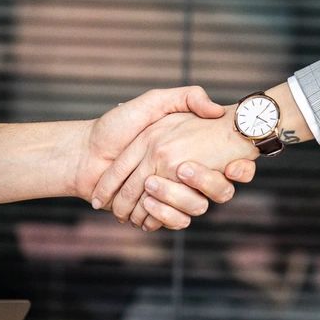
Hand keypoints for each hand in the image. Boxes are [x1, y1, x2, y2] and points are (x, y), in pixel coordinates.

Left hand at [78, 88, 252, 229]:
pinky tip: (147, 206)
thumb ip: (185, 97)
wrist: (83, 153)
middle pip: (212, 188)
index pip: (221, 163)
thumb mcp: (153, 102)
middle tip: (186, 169)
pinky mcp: (155, 213)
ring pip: (193, 208)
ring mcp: (169, 195)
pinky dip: (162, 217)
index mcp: (187, 151)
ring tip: (155, 186)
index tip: (236, 164)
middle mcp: (182, 174)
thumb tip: (215, 109)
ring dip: (176, 200)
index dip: (237, 166)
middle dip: (206, 181)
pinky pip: (173, 221)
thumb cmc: (115, 125)